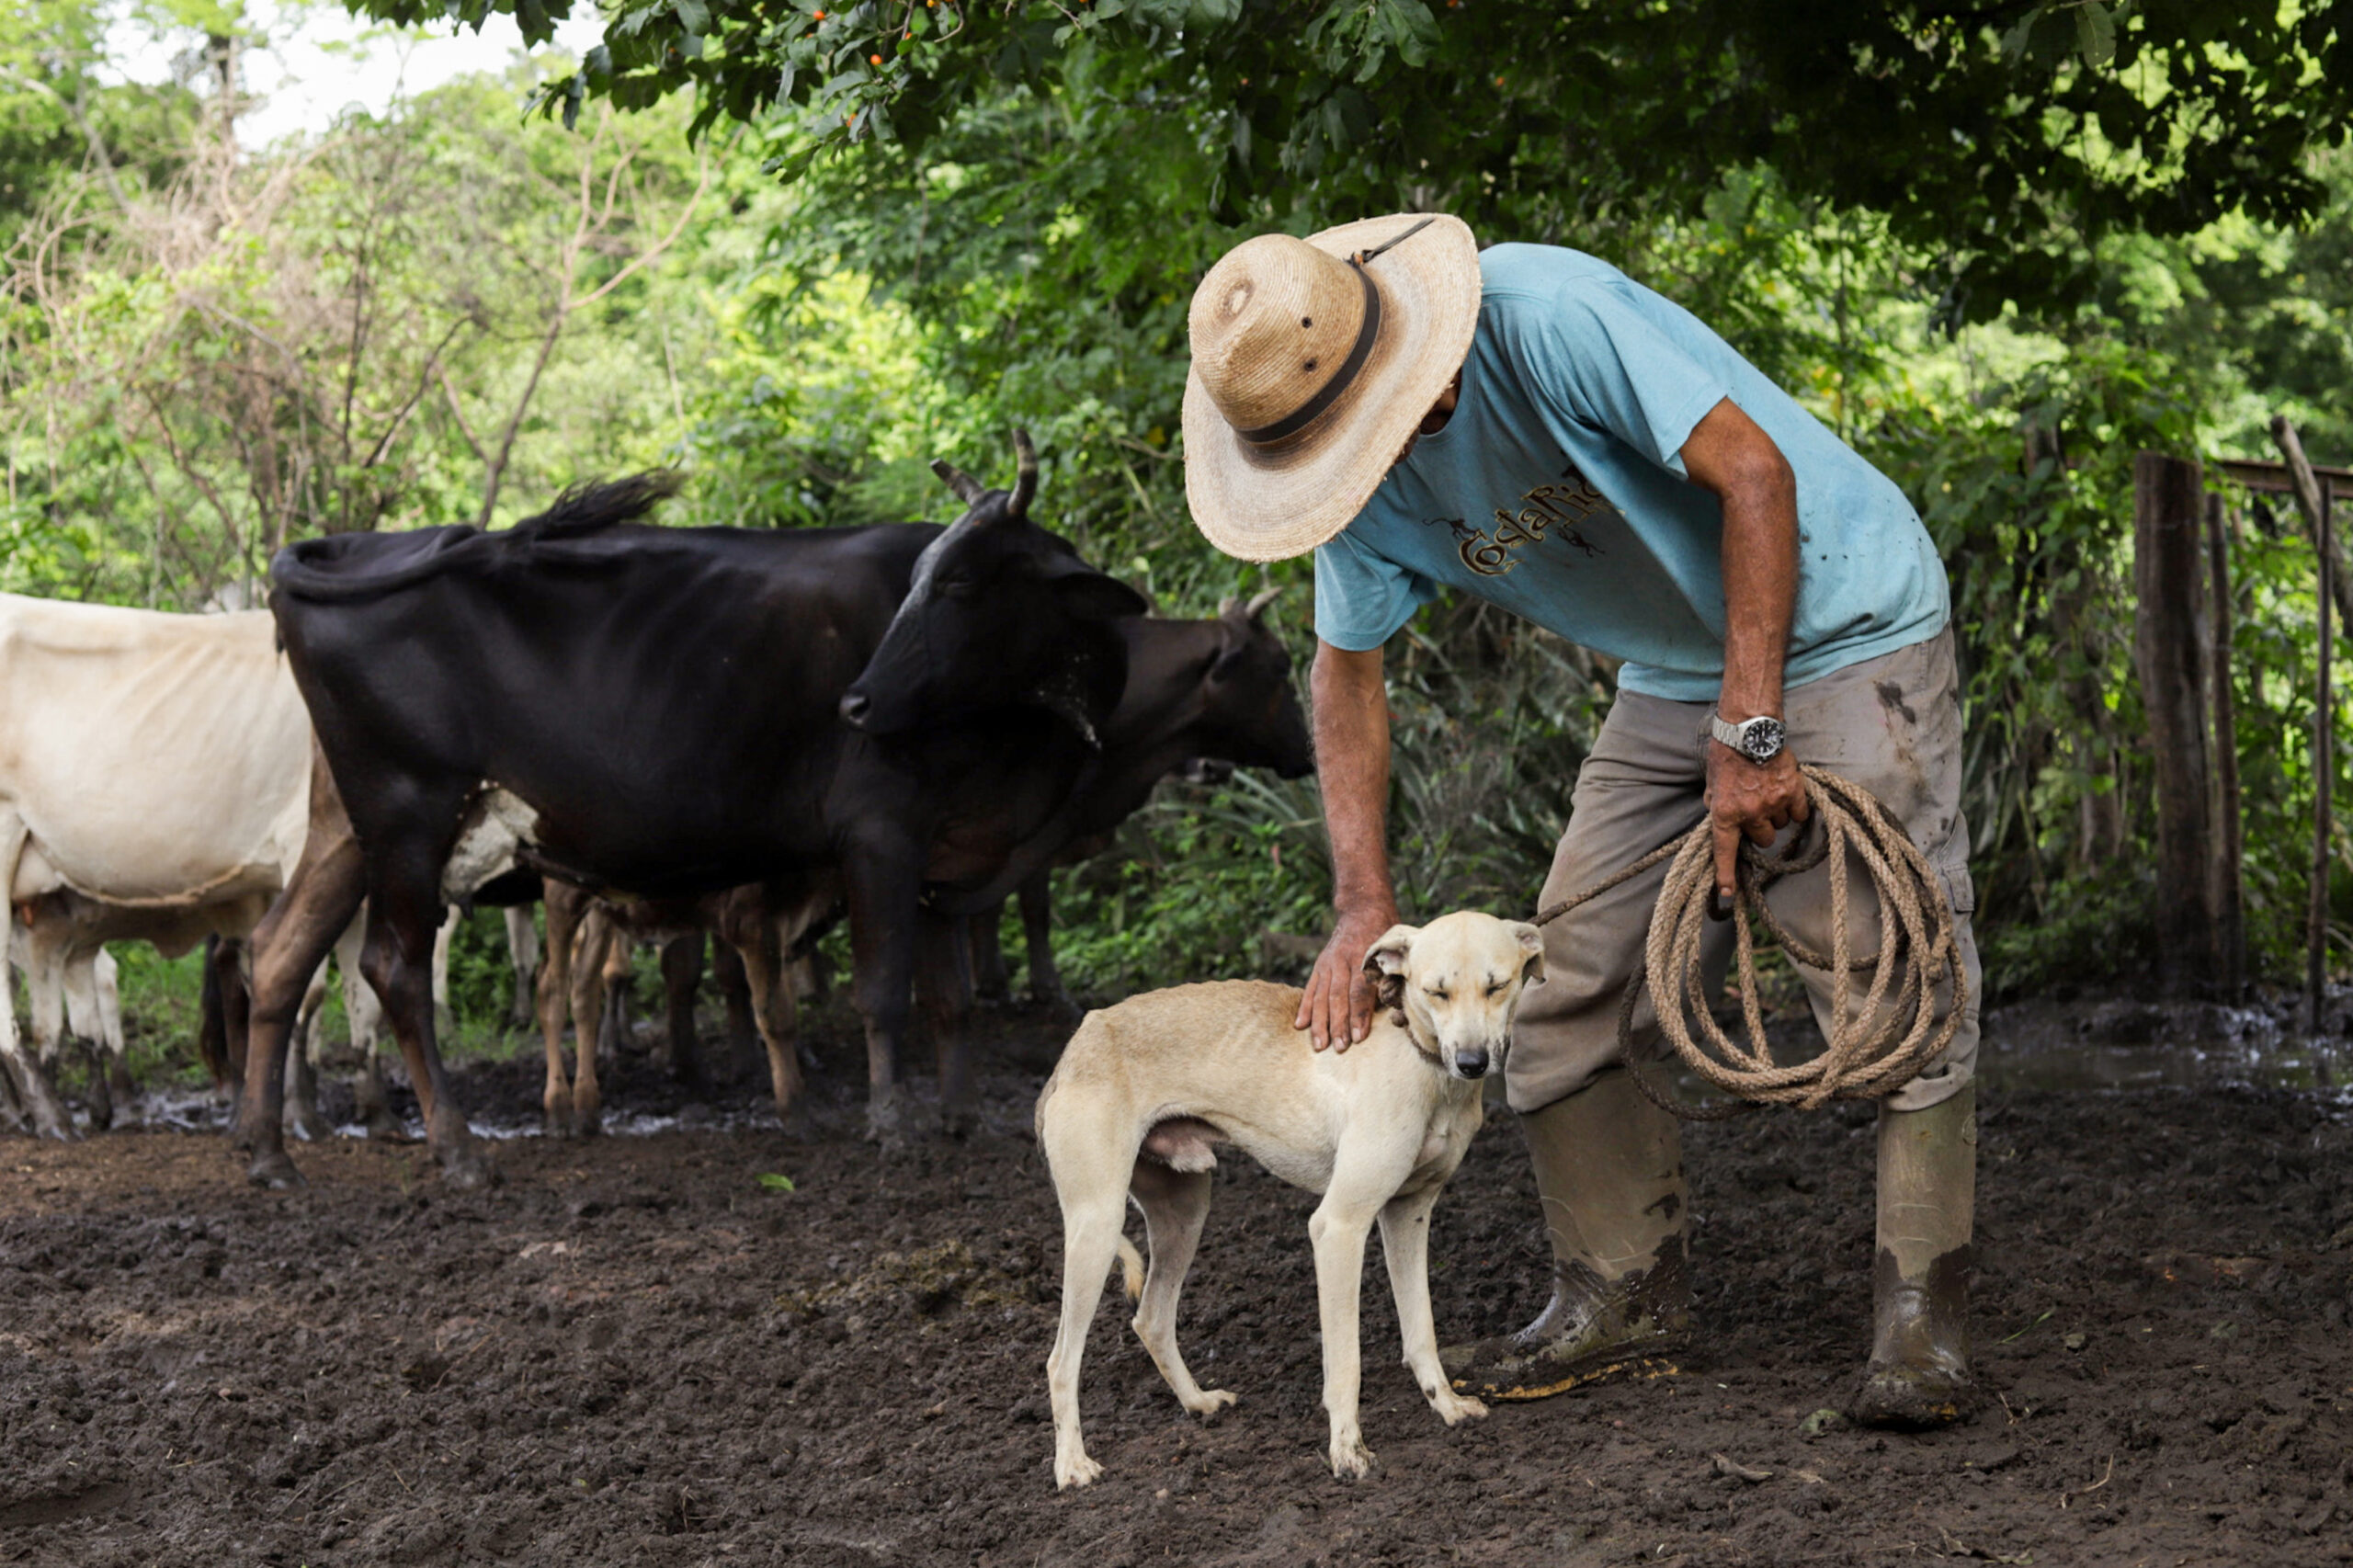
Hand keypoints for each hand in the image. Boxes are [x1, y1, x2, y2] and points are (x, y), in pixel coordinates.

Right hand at [1295, 902, 1399, 1051]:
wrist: (1363, 910)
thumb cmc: (1386, 936)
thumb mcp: (1395, 950)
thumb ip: (1393, 976)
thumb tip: (1398, 1008)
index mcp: (1364, 958)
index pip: (1360, 991)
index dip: (1359, 1015)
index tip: (1358, 1037)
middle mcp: (1343, 961)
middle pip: (1338, 997)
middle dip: (1338, 1024)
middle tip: (1340, 1048)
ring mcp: (1328, 963)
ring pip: (1321, 996)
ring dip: (1320, 1022)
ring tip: (1320, 1044)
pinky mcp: (1319, 966)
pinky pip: (1310, 989)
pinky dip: (1305, 1007)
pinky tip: (1300, 1025)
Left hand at [1705, 742, 1808, 906]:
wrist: (1749, 729)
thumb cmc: (1726, 753)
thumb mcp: (1711, 783)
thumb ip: (1716, 804)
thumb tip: (1718, 819)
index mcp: (1725, 813)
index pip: (1725, 851)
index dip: (1726, 874)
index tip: (1728, 893)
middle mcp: (1749, 813)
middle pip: (1762, 840)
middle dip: (1758, 830)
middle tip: (1755, 811)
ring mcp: (1773, 804)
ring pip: (1779, 827)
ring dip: (1775, 817)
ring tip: (1768, 794)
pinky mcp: (1793, 792)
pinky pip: (1798, 815)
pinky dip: (1794, 809)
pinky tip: (1787, 795)